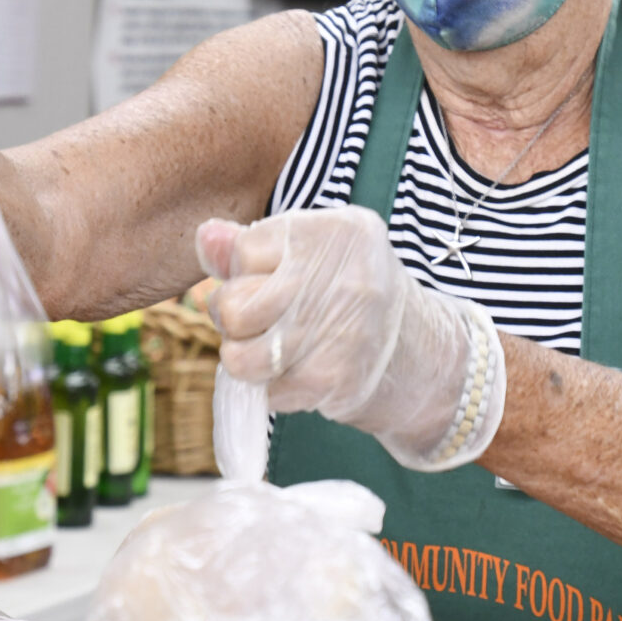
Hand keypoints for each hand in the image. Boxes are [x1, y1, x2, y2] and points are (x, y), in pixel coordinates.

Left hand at [195, 208, 502, 471]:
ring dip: (245, 356)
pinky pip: (263, 389)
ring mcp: (337, 331)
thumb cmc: (347, 291)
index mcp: (338, 230)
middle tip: (263, 319)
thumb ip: (251, 243)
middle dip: (234, 317)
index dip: (243, 271)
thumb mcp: (312, 250)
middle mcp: (343, 277)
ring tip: (273, 347)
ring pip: (238, 356)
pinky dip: (272, 386)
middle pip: (234, 304)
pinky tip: (300, 370)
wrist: (416, 354)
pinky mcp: (329, 379)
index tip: (269, 277)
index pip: (243, 250)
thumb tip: (205, 238)